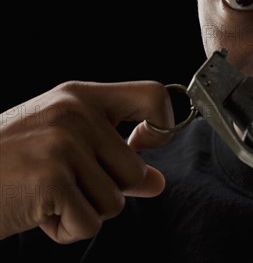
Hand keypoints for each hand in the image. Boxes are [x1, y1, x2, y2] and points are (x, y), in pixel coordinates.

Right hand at [0, 81, 173, 242]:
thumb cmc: (7, 163)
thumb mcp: (61, 146)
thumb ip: (112, 158)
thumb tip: (156, 182)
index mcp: (80, 97)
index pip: (151, 96)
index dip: (163, 125)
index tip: (145, 144)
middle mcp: (75, 113)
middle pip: (135, 171)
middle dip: (106, 192)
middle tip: (64, 184)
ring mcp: (63, 144)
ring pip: (115, 202)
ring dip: (83, 212)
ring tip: (45, 195)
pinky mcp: (51, 179)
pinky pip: (89, 224)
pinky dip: (65, 231)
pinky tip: (36, 212)